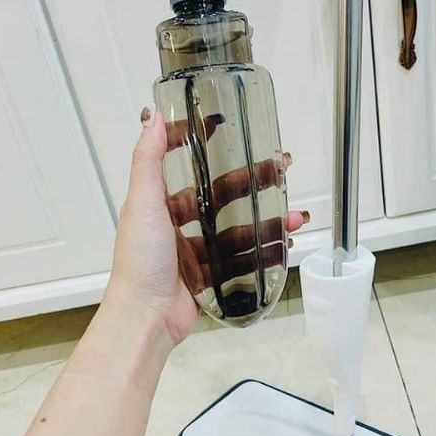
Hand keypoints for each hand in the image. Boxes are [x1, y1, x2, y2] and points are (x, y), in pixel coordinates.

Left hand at [105, 109, 305, 345]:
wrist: (145, 317)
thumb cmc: (140, 260)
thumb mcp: (143, 204)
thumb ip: (147, 161)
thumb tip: (151, 118)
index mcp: (161, 205)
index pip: (191, 171)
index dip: (212, 152)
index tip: (233, 132)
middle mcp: (177, 226)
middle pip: (224, 199)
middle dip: (254, 185)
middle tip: (282, 173)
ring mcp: (195, 252)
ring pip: (238, 230)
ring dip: (266, 222)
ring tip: (295, 215)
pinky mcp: (209, 277)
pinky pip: (240, 260)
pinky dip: (262, 253)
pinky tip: (284, 244)